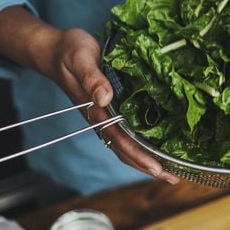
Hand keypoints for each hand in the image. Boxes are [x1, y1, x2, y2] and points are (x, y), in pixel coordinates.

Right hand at [39, 28, 179, 183]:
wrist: (55, 49)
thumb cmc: (69, 51)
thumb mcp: (81, 58)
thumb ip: (91, 78)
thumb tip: (105, 98)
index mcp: (96, 110)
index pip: (120, 139)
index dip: (139, 155)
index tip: (157, 169)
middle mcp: (102, 117)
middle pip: (126, 149)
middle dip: (148, 165)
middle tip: (175, 179)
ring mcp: (107, 115)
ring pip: (128, 144)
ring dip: (148, 158)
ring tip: (172, 171)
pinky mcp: (112, 107)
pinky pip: (129, 130)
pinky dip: (144, 142)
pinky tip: (160, 146)